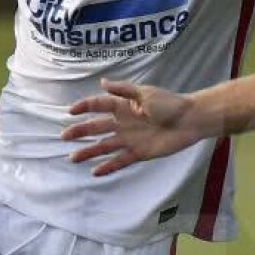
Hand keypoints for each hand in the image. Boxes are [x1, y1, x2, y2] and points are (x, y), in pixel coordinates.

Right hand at [63, 79, 202, 174]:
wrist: (190, 121)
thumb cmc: (170, 103)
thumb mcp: (145, 93)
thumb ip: (123, 90)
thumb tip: (102, 82)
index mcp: (124, 105)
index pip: (99, 105)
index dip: (84, 107)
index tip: (70, 112)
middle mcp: (123, 122)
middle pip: (97, 127)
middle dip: (80, 131)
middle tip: (64, 136)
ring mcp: (130, 139)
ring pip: (104, 146)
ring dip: (89, 151)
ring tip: (73, 158)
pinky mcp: (139, 152)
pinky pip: (120, 160)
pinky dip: (108, 166)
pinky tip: (95, 171)